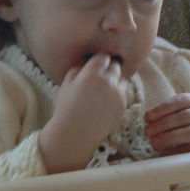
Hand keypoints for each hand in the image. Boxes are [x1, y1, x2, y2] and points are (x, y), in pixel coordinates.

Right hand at [39, 54, 126, 172]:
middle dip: (108, 68)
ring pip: (122, 79)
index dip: (99, 59)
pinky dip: (117, 94)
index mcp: (92, 73)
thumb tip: (86, 63)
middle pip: (115, 66)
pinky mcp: (123, 106)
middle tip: (101, 76)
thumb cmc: (66, 108)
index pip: (103, 56)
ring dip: (115, 80)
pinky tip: (106, 101)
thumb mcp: (66, 84)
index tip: (96, 63)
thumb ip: (77, 69)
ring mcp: (117, 93)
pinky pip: (123, 93)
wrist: (75, 133)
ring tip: (104, 90)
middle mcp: (108, 80)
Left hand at [144, 93, 189, 154]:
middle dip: (162, 124)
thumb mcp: (179, 112)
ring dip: (169, 137)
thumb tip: (149, 122)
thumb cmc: (187, 122)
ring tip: (154, 142)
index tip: (147, 117)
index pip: (179, 101)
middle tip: (147, 132)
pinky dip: (176, 150)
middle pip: (183, 117)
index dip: (161, 108)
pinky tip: (164, 152)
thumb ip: (166, 115)